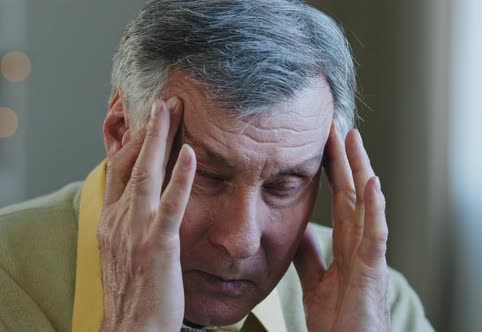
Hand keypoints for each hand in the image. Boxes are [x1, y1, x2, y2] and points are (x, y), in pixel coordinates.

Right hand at [97, 98, 195, 330]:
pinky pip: (170, 206)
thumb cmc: (135, 291)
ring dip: (159, 139)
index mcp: (112, 220)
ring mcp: (136, 231)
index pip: (119, 169)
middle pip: (131, 163)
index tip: (148, 115)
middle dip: (148, 129)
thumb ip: (133, 219)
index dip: (132, 139)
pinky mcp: (158, 246)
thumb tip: (145, 198)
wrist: (131, 330)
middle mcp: (119, 220)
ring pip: (146, 175)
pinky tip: (191, 153)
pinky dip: (180, 178)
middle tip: (165, 100)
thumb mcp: (125, 249)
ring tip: (171, 108)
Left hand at [294, 123, 390, 331]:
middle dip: (345, 160)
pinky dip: (375, 210)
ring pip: (366, 205)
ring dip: (360, 171)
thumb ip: (311, 258)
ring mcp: (369, 257)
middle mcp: (360, 246)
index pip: (339, 200)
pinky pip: (375, 236)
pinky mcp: (373, 273)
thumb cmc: (340, 323)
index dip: (331, 172)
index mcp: (346, 248)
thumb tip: (303, 232)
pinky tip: (372, 184)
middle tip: (338, 126)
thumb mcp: (317, 284)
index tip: (323, 144)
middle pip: (352, 194)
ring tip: (355, 139)